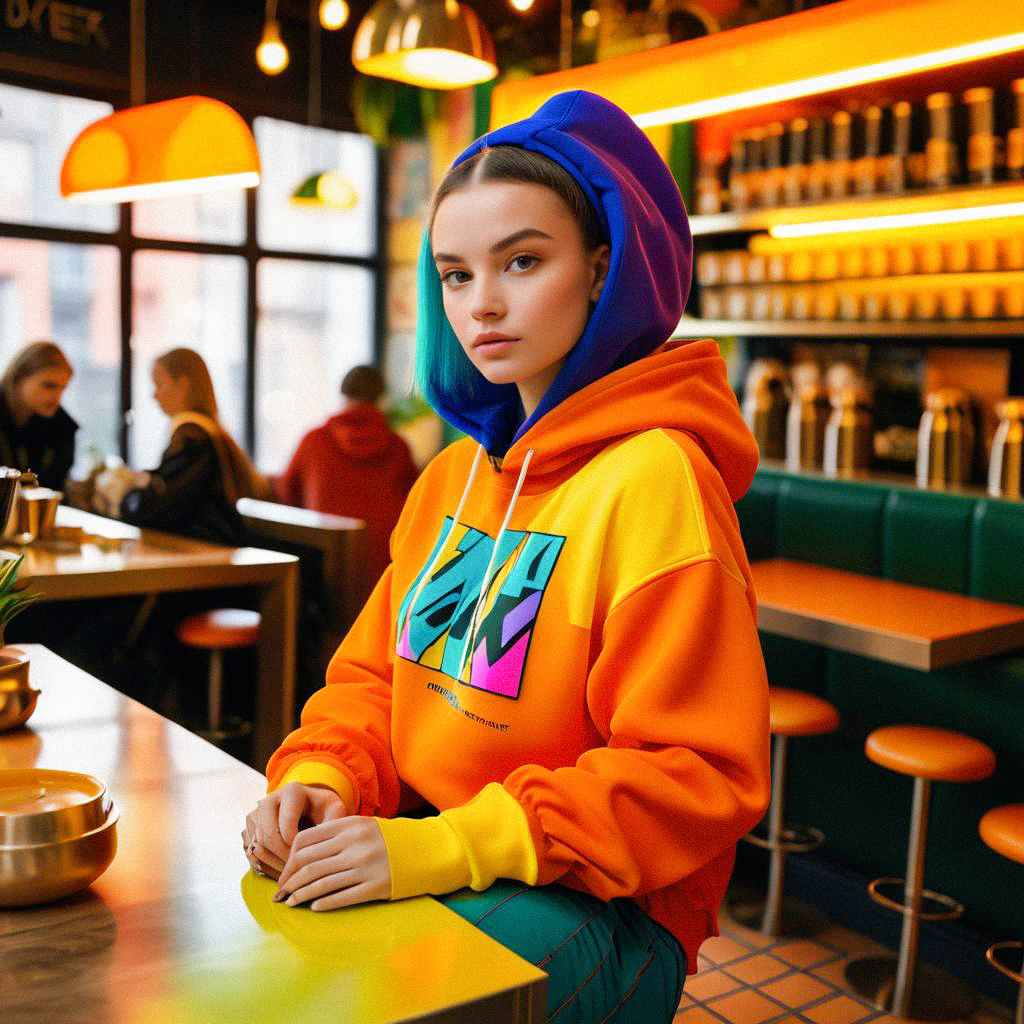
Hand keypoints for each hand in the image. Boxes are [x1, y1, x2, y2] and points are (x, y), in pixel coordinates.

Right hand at [242, 782, 348, 880]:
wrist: (310, 809)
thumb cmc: (323, 810)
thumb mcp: (334, 810)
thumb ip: (333, 823)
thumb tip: (323, 844)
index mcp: (291, 792)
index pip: (286, 825)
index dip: (295, 847)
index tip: (307, 857)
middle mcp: (268, 801)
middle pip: (268, 837)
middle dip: (283, 858)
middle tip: (298, 872)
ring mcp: (254, 816)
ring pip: (257, 847)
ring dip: (274, 866)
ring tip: (293, 875)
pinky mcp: (248, 831)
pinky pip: (250, 854)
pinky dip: (265, 867)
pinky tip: (282, 872)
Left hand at [274, 817, 390, 910]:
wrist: (427, 850)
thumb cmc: (389, 839)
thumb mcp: (363, 826)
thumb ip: (336, 833)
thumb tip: (300, 854)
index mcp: (350, 825)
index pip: (305, 840)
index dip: (289, 859)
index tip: (283, 873)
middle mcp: (355, 844)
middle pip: (308, 864)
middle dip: (289, 881)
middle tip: (280, 893)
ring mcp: (365, 866)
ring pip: (320, 883)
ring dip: (300, 895)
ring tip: (290, 903)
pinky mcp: (376, 886)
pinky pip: (341, 897)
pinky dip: (323, 903)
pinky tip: (313, 907)